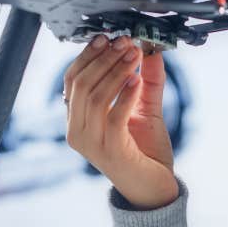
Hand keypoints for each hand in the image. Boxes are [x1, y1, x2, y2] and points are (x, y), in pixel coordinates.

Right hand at [64, 35, 178, 209]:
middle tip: (124, 42)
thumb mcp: (145, 110)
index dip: (89, 56)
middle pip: (82, 84)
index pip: (72, 80)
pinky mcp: (111, 150)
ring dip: (116, 72)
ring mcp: (92, 143)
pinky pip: (114, 116)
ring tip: (134, 55)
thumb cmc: (146, 153)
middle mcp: (78, 132)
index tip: (108, 38)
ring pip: (95, 97)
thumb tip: (150, 49)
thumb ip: (147, 81)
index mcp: (77, 120)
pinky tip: (137, 80)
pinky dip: (125, 95)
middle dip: (104, 59)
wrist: (155, 188)